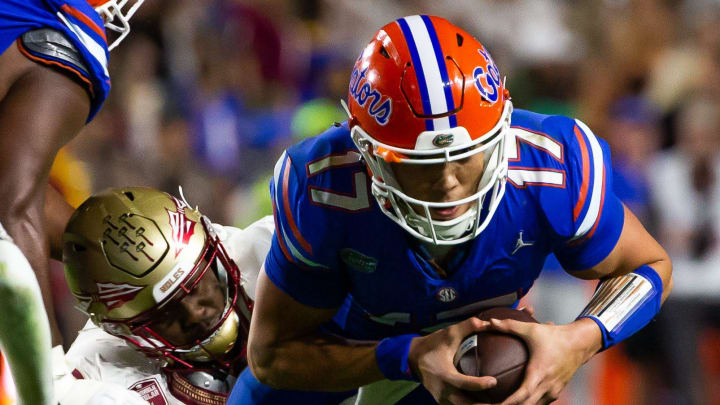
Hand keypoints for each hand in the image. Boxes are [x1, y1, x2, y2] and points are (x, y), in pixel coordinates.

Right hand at [408, 317, 496, 404]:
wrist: (412, 357)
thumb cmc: (432, 345)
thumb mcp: (448, 334)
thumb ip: (466, 327)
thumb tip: (486, 322)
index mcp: (444, 375)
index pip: (464, 383)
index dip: (480, 384)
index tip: (495, 381)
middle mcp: (443, 390)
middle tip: (501, 402)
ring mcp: (441, 398)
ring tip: (495, 403)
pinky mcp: (441, 401)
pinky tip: (482, 404)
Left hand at [487, 317, 601, 404]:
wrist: (580, 343)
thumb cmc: (555, 336)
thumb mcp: (531, 329)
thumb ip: (509, 326)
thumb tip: (490, 321)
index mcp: (539, 373)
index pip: (522, 395)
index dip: (507, 403)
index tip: (494, 404)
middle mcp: (547, 386)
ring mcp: (553, 391)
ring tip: (500, 404)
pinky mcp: (556, 392)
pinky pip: (540, 404)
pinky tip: (516, 402)